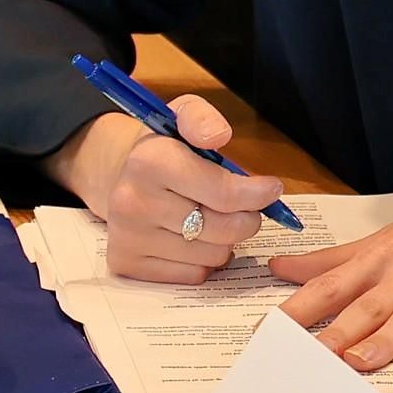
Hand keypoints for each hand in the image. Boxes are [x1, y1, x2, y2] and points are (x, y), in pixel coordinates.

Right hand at [52, 100, 273, 282]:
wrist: (120, 177)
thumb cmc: (166, 149)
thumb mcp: (182, 117)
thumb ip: (203, 118)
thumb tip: (218, 136)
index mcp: (150, 161)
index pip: (223, 193)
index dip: (257, 194)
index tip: (271, 189)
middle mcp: (133, 202)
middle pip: (224, 229)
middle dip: (246, 219)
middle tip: (245, 208)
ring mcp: (127, 237)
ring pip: (213, 255)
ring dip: (224, 240)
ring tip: (212, 219)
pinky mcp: (125, 264)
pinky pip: (193, 275)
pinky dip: (203, 260)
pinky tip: (192, 239)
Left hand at [268, 168, 392, 372]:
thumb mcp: (391, 237)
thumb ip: (335, 259)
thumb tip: (280, 268)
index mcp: (383, 260)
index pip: (329, 287)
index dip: (295, 311)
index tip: (263, 333)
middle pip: (365, 307)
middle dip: (331, 334)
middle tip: (299, 361)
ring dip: (387, 338)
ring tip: (361, 362)